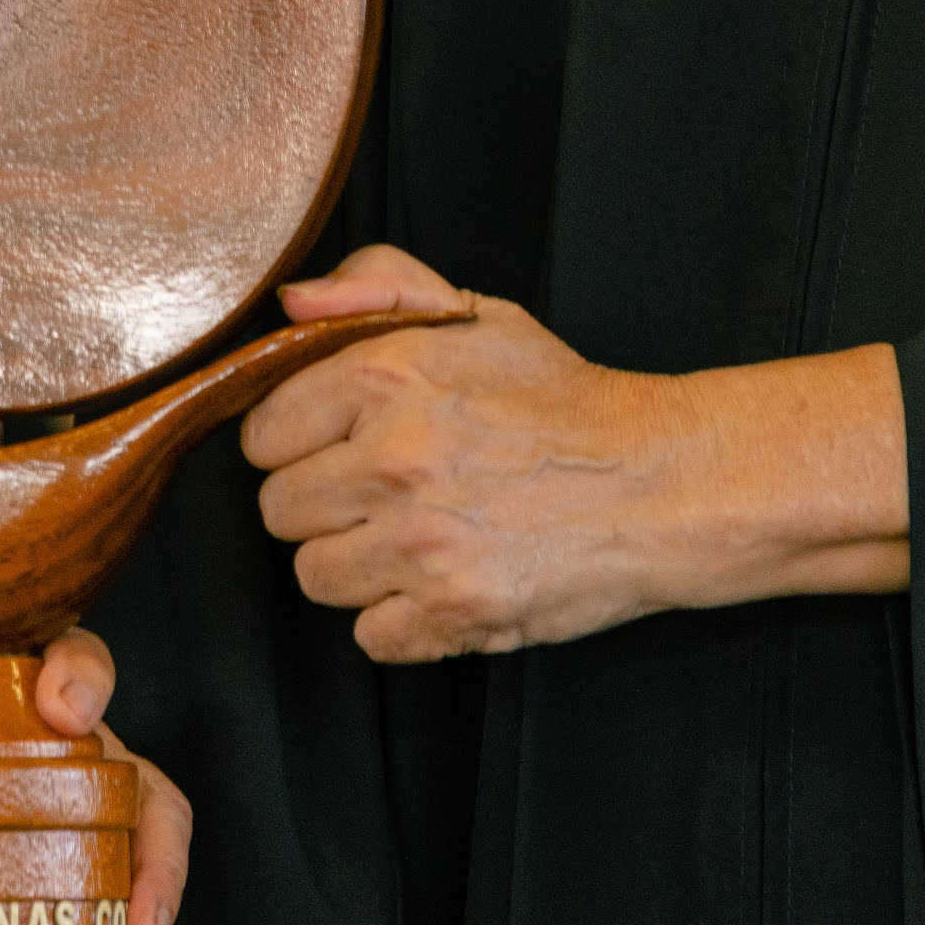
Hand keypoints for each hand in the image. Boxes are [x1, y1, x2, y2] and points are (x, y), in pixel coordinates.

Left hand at [241, 247, 908, 661]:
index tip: (337, 445)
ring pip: (315, 576)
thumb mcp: (476, 315)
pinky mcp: (455, 613)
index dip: (297, 442)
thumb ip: (374, 288)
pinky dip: (402, 619)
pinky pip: (370, 635)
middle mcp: (394, 461)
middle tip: (381, 493)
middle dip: (323, 504)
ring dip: (356, 564)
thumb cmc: (564, 402)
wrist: (661, 484)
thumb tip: (291, 307)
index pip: (262, 434)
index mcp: (385, 377)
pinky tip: (442, 580)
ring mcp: (422, 544)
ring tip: (414, 536)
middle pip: (280, 511)